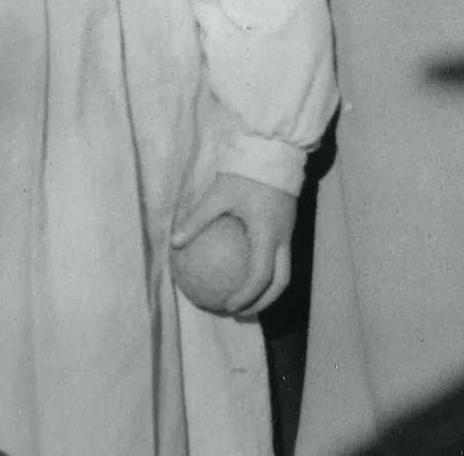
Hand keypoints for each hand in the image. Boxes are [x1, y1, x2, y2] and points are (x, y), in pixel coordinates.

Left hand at [171, 173, 297, 315]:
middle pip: (281, 281)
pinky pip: (280, 257)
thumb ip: (196, 219)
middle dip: (263, 302)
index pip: (261, 275)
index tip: (228, 306)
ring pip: (284, 271)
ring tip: (245, 300)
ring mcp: (289, 232)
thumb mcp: (217, 195)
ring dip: (267, 289)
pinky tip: (244, 271)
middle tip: (240, 313)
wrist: (277, 151)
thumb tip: (174, 242)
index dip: (247, 295)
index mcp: (268, 234)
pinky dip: (266, 271)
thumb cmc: (246, 173)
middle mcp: (283, 238)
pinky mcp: (287, 226)